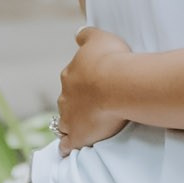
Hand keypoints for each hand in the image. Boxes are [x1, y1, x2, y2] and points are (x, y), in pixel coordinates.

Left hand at [56, 26, 132, 152]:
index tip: (95, 82)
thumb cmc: (112, 59)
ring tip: (84, 125)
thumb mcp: (100, 37)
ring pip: (64, 122)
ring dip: (71, 123)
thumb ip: (86, 34)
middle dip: (77, 102)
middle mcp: (66, 96)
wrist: (119, 85)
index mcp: (71, 74)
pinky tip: (69, 149)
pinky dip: (67, 147)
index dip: (83, 80)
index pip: (72, 77)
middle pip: (67, 100)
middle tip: (94, 103)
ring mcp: (70, 118)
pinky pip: (67, 145)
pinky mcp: (77, 136)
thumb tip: (77, 33)